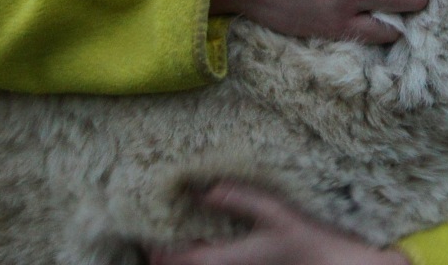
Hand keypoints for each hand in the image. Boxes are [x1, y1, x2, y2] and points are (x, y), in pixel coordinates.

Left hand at [147, 182, 411, 264]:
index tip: (141, 225)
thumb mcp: (274, 212)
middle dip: (162, 252)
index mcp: (226, 259)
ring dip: (179, 253)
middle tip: (148, 227)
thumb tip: (204, 189)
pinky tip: (199, 236)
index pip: (179, 260)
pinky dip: (198, 254)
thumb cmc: (305, 238)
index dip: (156, 247)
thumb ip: (239, 198)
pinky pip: (212, 262)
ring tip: (166, 230)